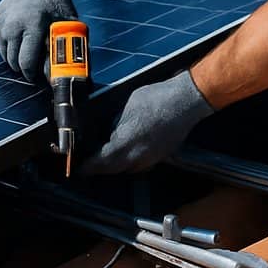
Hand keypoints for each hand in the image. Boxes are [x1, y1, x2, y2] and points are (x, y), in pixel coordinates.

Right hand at [0, 0, 77, 83]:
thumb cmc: (56, 0)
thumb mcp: (66, 20)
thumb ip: (65, 45)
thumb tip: (65, 70)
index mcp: (33, 24)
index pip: (26, 61)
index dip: (32, 74)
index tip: (38, 77)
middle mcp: (13, 23)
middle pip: (13, 61)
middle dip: (24, 69)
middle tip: (34, 68)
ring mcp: (2, 21)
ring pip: (5, 54)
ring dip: (15, 59)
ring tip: (28, 54)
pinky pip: (0, 42)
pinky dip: (9, 47)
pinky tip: (21, 42)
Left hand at [77, 71, 213, 174]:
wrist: (186, 101)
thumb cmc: (155, 99)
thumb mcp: (126, 106)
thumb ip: (115, 123)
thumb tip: (107, 131)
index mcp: (125, 144)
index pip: (101, 162)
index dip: (89, 167)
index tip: (80, 169)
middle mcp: (138, 157)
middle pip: (113, 169)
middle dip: (101, 168)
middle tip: (91, 165)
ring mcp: (152, 158)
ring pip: (128, 168)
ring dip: (116, 165)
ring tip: (107, 158)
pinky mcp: (163, 156)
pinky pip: (142, 164)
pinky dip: (131, 161)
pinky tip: (129, 151)